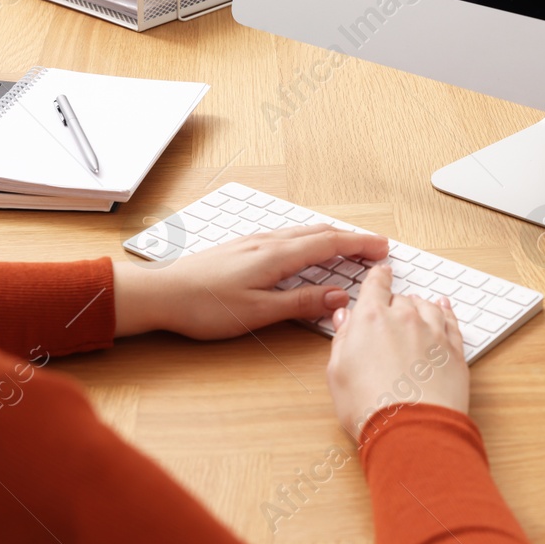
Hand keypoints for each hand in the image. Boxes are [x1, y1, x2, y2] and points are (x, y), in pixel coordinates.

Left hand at [113, 224, 389, 339]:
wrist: (162, 293)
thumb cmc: (205, 307)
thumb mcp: (258, 312)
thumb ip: (300, 303)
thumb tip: (338, 296)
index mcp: (276, 256)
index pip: (328, 244)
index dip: (359, 245)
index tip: (382, 248)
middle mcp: (266, 241)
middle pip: (318, 232)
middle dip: (349, 238)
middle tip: (374, 247)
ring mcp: (252, 241)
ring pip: (301, 231)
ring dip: (329, 235)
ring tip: (347, 245)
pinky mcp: (241, 246)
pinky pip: (285, 235)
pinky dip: (307, 238)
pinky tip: (303, 248)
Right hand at [326, 264, 467, 439]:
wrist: (411, 430)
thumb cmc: (369, 407)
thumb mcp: (337, 372)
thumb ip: (342, 339)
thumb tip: (344, 318)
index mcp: (371, 318)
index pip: (376, 284)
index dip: (377, 277)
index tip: (380, 274)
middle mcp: (404, 318)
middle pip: (400, 299)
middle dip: (393, 305)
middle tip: (388, 317)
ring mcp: (433, 333)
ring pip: (427, 307)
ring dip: (419, 306)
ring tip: (416, 309)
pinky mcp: (454, 351)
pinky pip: (451, 321)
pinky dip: (446, 312)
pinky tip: (444, 309)